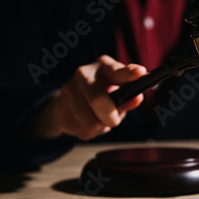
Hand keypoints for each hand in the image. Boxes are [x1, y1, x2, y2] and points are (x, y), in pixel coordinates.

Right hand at [29, 55, 146, 140]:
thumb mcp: (119, 93)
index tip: (140, 73)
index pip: (117, 70)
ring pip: (90, 122)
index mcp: (104, 67)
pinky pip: (81, 130)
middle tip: (113, 121)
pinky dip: (89, 132)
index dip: (129, 73)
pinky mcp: (58, 108)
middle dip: (110, 117)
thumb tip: (137, 98)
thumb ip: (129, 97)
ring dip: (100, 128)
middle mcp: (84, 74)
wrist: (70, 102)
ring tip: (99, 121)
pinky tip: (86, 123)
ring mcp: (68, 90)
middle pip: (98, 99)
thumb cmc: (103, 94)